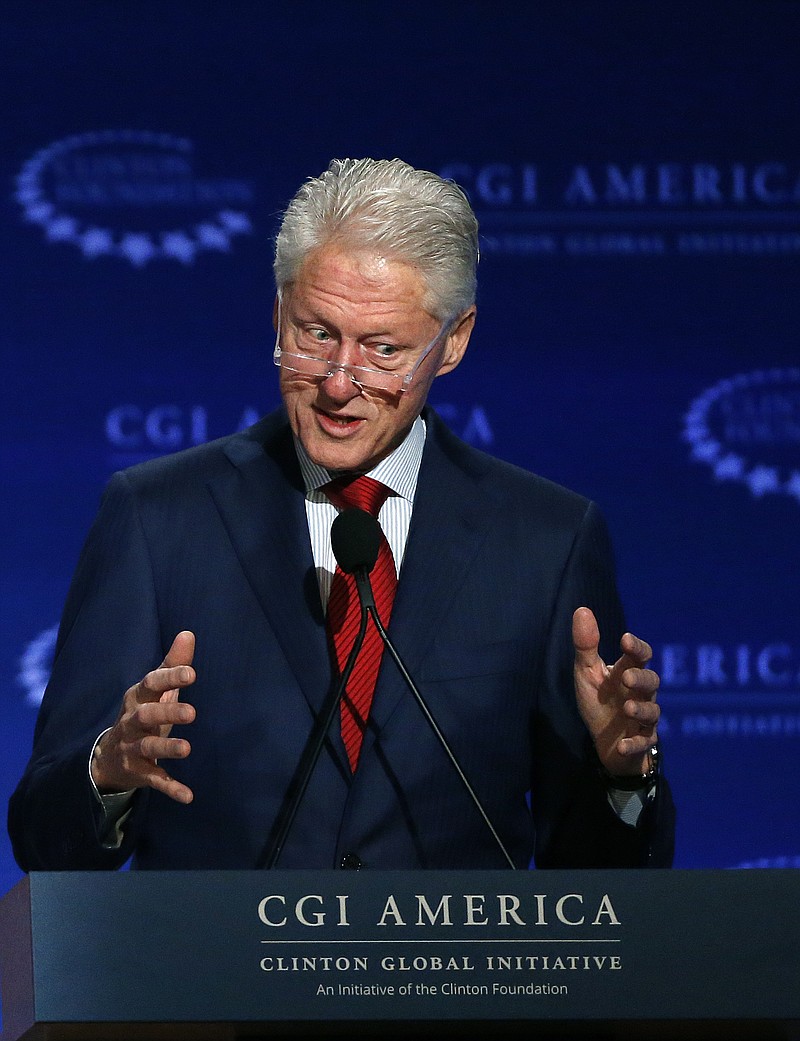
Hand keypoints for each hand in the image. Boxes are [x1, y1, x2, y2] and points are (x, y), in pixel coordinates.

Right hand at [91, 631, 196, 803]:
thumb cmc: (143, 715)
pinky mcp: (138, 773)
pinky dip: (170, 788)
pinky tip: (188, 795)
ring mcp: (132, 749)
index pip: (151, 684)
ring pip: (147, 748)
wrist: (109, 758)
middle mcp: (131, 723)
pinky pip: (154, 780)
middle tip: (192, 712)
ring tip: (187, 749)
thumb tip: (188, 633)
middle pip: (145, 716)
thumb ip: (173, 664)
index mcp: (137, 698)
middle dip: (166, 713)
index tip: (192, 672)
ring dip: (166, 748)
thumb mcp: (155, 690)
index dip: (170, 677)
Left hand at [572, 607, 659, 777]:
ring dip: (641, 710)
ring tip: (627, 709)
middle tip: (627, 678)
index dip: (636, 647)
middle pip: (652, 682)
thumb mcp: (587, 673)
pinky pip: (643, 743)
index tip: (625, 640)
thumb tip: (582, 609)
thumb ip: (586, 645)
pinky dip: (634, 744)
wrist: (606, 743)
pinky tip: (622, 745)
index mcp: (628, 672)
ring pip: (652, 712)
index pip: (640, 656)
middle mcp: (640, 694)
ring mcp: (643, 719)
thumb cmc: (599, 702)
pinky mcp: (641, 742)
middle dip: (641, 679)